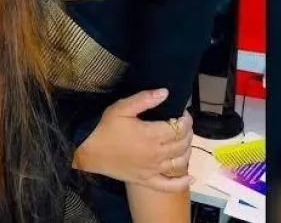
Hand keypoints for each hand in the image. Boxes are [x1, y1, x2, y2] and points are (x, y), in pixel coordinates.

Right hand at [74, 89, 192, 192]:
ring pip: (180, 162)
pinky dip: (182, 182)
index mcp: (151, 135)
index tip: (182, 112)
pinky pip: (169, 186)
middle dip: (187, 132)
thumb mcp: (122, 107)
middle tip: (183, 123)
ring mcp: (153, 170)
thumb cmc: (105, 127)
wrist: (89, 151)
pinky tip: (191, 176)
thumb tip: (165, 93)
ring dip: (187, 150)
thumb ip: (144, 99)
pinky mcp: (147, 180)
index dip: (185, 119)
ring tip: (184, 140)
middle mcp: (156, 154)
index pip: (178, 128)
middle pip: (182, 144)